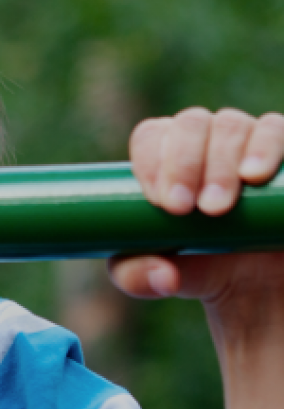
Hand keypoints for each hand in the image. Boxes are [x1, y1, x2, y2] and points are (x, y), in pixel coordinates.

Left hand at [109, 108, 283, 339]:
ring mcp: (248, 141)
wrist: (258, 284)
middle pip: (190, 124)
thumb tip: (162, 276)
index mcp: (165, 156)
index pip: (150, 137)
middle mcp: (207, 140)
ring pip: (231, 124)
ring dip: (219, 161)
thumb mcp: (157, 278)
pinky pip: (276, 129)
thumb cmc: (199, 269)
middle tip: (184, 210)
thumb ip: (138, 277)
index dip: (150, 162)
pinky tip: (254, 175)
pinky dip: (265, 146)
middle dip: (183, 163)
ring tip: (216, 208)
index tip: (159, 204)